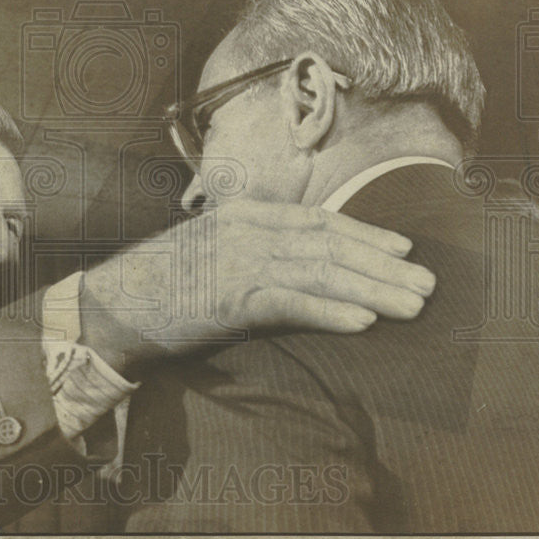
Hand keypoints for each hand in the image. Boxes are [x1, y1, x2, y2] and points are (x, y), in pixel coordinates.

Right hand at [79, 199, 434, 373]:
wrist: (111, 303)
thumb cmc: (161, 282)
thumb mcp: (210, 251)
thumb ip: (253, 251)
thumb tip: (298, 268)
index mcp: (245, 215)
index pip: (317, 219)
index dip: (365, 232)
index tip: (402, 247)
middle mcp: (247, 231)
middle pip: (329, 244)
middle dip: (383, 264)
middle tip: (427, 283)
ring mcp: (239, 263)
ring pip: (320, 273)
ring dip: (372, 289)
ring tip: (412, 305)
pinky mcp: (230, 299)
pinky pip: (291, 304)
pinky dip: (330, 312)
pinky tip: (363, 323)